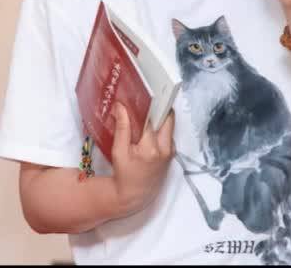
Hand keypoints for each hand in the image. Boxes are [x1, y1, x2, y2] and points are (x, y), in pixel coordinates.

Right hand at [110, 103, 174, 217]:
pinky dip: (159, 128)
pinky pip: (167, 134)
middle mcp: (165, 149)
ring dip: (158, 118)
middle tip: (146, 99)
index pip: (150, 119)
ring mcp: (170, 152)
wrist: (134, 195)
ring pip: (168, 126)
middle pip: (167, 118)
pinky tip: (148, 127)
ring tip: (145, 111)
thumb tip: (121, 106)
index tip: (138, 96)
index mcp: (151, 148)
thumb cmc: (124, 174)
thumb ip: (122, 127)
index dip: (144, 106)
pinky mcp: (171, 153)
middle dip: (157, 107)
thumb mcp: (118, 151)